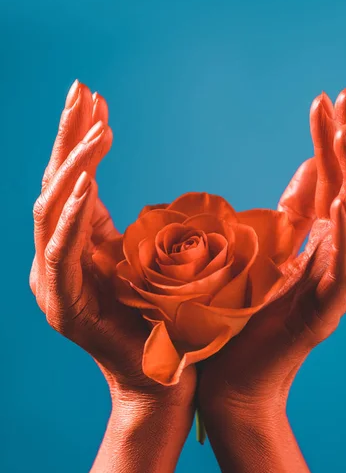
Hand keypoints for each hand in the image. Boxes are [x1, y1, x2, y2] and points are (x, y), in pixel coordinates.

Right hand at [30, 80, 195, 411]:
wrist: (165, 382)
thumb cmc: (167, 323)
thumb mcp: (154, 261)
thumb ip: (137, 229)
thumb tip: (144, 198)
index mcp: (81, 245)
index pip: (74, 180)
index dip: (81, 138)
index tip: (95, 96)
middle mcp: (60, 258)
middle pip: (56, 185)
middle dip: (68, 136)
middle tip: (82, 90)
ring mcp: (55, 282)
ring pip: (50, 211)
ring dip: (72, 167)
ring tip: (93, 128)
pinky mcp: (64, 306)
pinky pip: (61, 253)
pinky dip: (70, 217)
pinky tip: (84, 184)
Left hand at [199, 87, 345, 413]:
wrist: (230, 380)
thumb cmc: (243, 319)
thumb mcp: (266, 251)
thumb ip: (292, 212)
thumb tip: (309, 167)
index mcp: (321, 242)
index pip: (336, 180)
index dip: (335, 138)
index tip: (326, 96)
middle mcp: (336, 259)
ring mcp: (335, 288)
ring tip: (345, 134)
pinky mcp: (325, 316)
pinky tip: (342, 200)